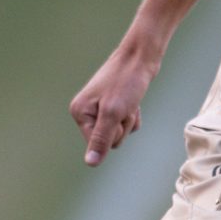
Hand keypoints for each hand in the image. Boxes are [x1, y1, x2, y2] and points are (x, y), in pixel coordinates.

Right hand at [70, 41, 160, 165]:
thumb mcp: (113, 114)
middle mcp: (85, 111)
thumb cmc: (126, 82)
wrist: (141, 57)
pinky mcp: (113, 105)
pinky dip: (133, 115)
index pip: (97, 143)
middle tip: (126, 106)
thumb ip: (101, 140)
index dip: (112, 133)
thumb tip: (90, 163)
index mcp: (79, 112)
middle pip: (108, 140)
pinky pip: (124, 124)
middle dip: (122, 126)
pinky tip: (134, 101)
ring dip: (129, 120)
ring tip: (130, 101)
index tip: (117, 113)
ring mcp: (99, 108)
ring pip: (118, 132)